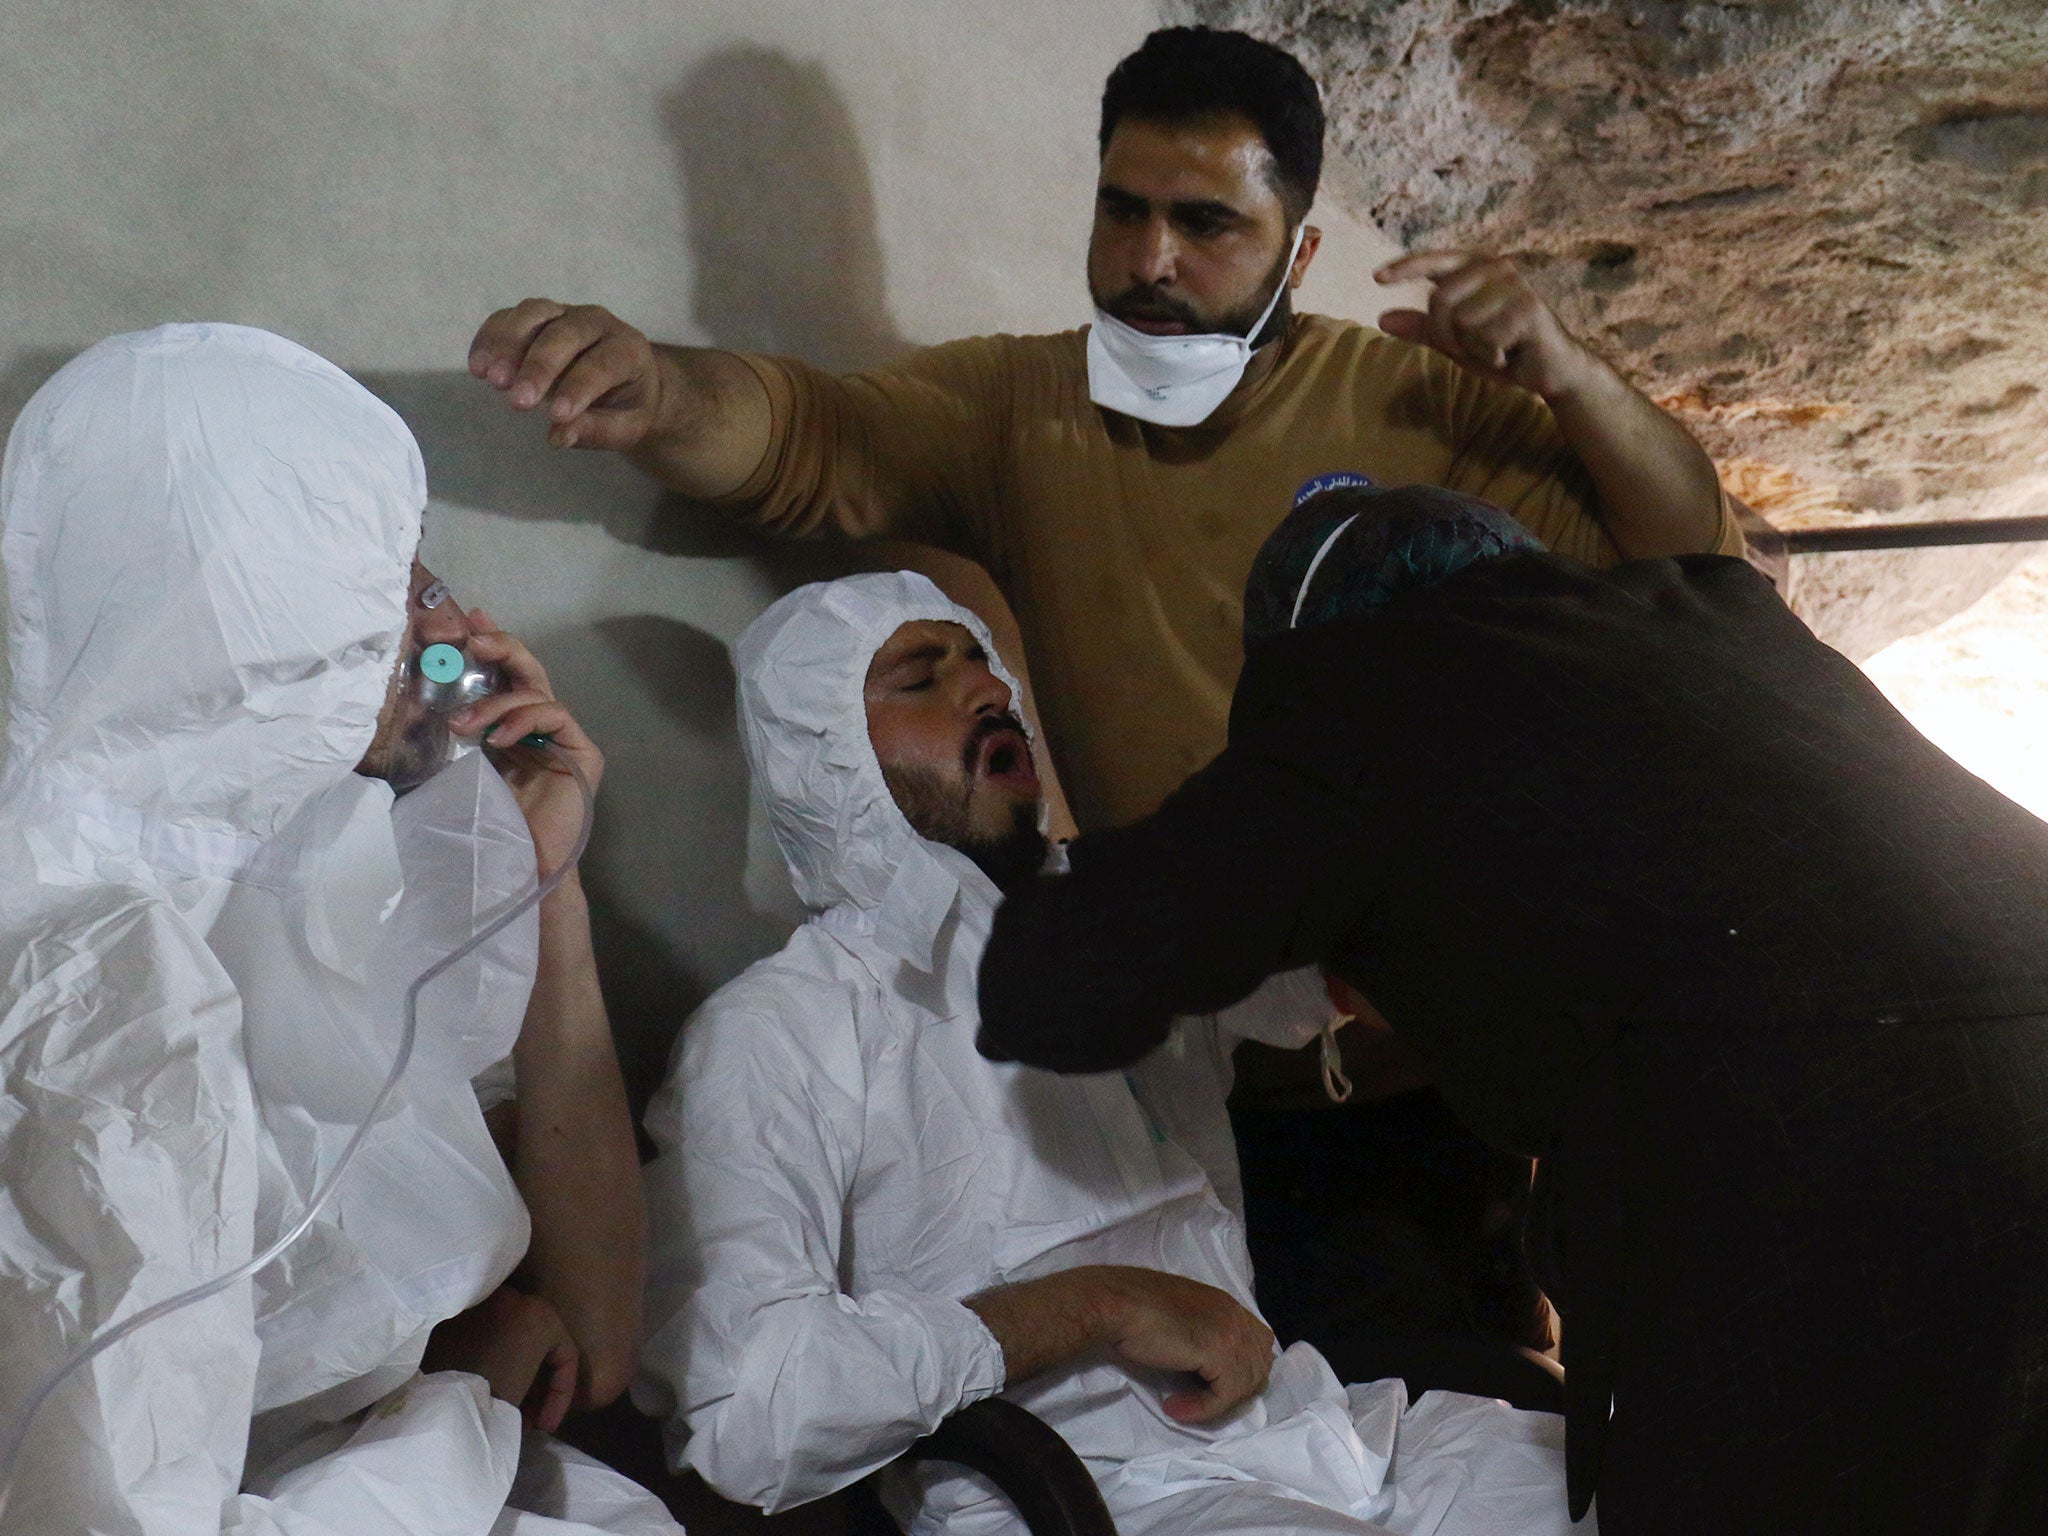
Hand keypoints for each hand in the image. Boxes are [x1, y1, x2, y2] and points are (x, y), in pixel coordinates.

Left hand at [423, 1285, 579, 1433]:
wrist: (433, 1394)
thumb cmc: (486, 1391)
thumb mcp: (521, 1397)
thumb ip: (533, 1391)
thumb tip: (525, 1401)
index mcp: (540, 1316)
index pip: (567, 1356)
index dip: (561, 1398)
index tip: (545, 1428)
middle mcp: (516, 1299)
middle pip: (538, 1345)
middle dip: (536, 1385)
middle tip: (528, 1418)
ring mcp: (485, 1303)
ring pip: (512, 1340)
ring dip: (514, 1373)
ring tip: (505, 1408)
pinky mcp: (457, 1314)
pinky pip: (486, 1339)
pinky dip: (491, 1361)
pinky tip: (483, 1390)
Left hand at [451, 610, 603, 880]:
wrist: (520, 867)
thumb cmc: (488, 827)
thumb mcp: (461, 768)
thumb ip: (457, 736)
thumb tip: (416, 701)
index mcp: (514, 728)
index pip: (506, 677)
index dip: (491, 644)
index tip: (468, 620)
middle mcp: (542, 729)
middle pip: (528, 671)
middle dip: (501, 647)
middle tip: (474, 637)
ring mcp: (565, 740)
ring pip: (537, 692)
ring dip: (496, 701)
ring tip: (465, 723)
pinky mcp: (583, 755)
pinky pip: (556, 716)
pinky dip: (524, 718)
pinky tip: (499, 738)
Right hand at [469, 300, 666, 451]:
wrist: (624, 379)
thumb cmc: (626, 406)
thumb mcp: (627, 427)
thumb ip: (598, 431)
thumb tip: (559, 436)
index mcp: (627, 348)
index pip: (602, 364)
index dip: (578, 389)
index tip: (556, 416)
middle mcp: (596, 322)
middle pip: (564, 334)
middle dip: (538, 367)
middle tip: (517, 402)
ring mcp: (564, 313)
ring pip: (534, 314)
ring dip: (507, 344)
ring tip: (489, 379)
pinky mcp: (536, 315)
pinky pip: (509, 317)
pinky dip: (490, 337)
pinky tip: (477, 365)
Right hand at [1091, 1267, 1275, 1423]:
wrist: (1117, 1303)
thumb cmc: (1135, 1309)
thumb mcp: (1179, 1317)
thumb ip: (1200, 1331)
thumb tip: (1206, 1363)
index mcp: (1226, 1303)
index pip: (1258, 1342)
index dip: (1240, 1368)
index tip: (1213, 1384)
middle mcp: (1235, 1314)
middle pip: (1259, 1364)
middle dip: (1235, 1388)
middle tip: (1202, 1401)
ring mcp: (1229, 1332)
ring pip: (1245, 1383)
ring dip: (1215, 1402)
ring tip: (1183, 1407)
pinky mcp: (1217, 1351)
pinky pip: (1224, 1395)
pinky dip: (1202, 1409)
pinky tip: (1174, 1408)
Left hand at [1375, 250, 1592, 401]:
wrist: (1549, 370)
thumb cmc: (1501, 350)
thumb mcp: (1455, 340)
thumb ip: (1422, 328)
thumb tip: (1381, 318)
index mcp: (1477, 268)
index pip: (1436, 261)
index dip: (1407, 268)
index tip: (1377, 278)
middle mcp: (1496, 268)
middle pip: (1441, 301)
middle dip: (1445, 335)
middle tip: (1469, 348)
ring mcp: (1515, 286)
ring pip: (1462, 323)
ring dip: (1472, 348)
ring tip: (1495, 349)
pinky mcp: (1528, 308)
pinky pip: (1485, 339)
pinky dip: (1491, 356)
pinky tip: (1510, 354)